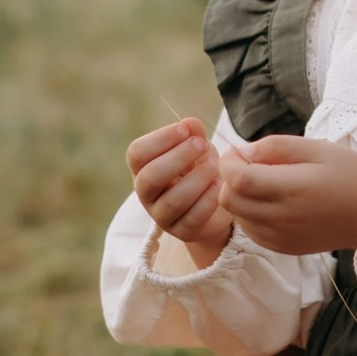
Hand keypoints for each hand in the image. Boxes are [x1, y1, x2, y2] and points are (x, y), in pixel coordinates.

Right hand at [126, 118, 231, 252]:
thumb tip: (190, 123)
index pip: (137, 154)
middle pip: (150, 177)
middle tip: (201, 145)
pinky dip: (208, 200)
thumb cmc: (199, 170)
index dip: (160, 139)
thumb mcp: (197, 149)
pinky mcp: (181, 232)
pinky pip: (192, 218)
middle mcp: (147, 194)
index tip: (185, 130)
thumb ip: (193, 135)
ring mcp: (162, 216)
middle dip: (178, 157)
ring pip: (173, 200)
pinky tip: (220, 186)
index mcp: (143, 168)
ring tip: (215, 165)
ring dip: (196, 179)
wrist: (215, 204)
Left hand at [221, 133, 356, 267]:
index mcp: (291, 189)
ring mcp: (280, 237)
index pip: (238, 179)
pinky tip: (270, 201)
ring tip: (262, 182)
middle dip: (229, 178)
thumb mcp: (318, 148)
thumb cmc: (348, 175)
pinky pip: (250, 230)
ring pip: (237, 216)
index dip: (229, 162)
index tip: (239, 151)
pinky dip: (249, 213)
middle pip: (230, 200)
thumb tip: (244, 152)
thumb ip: (277, 146)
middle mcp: (282, 217)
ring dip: (239, 196)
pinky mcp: (282, 247)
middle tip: (248, 164)